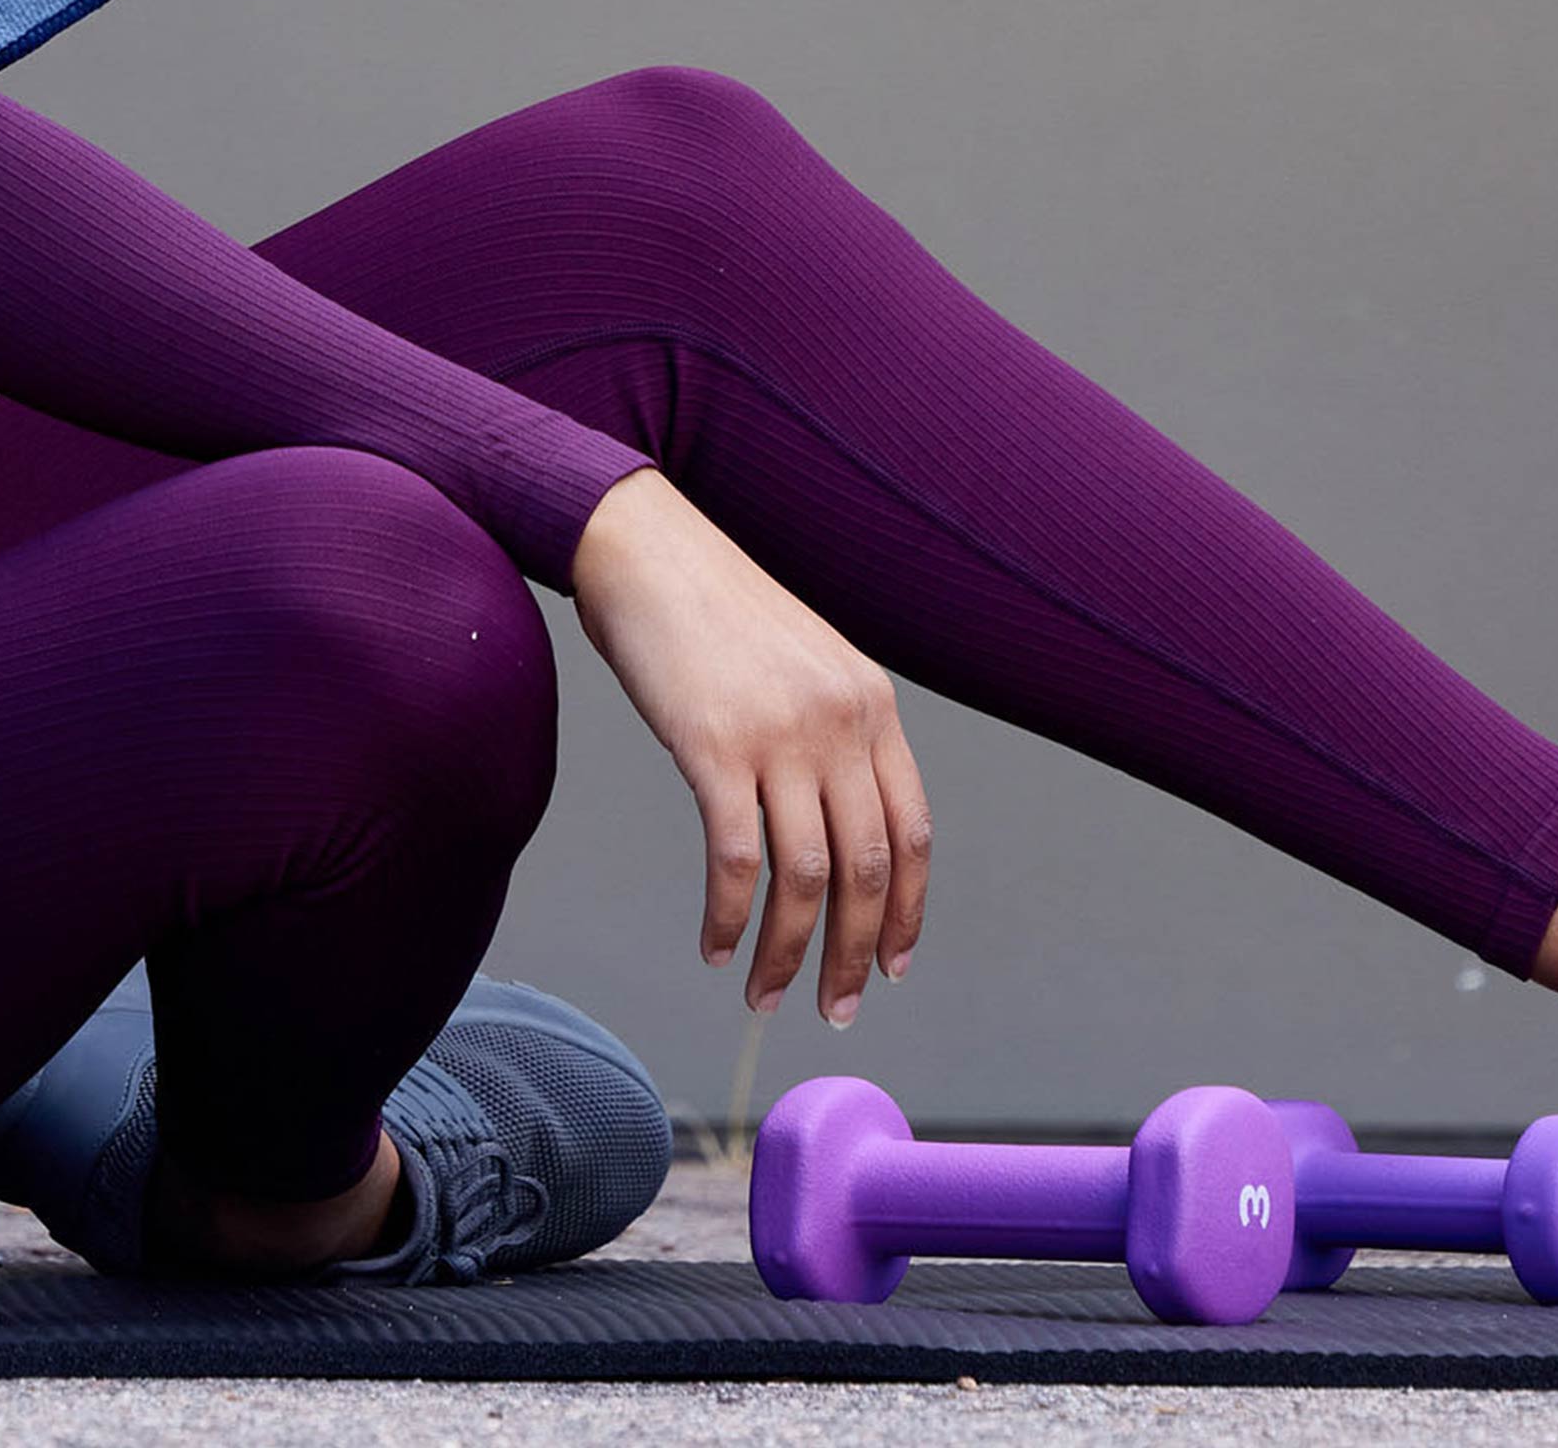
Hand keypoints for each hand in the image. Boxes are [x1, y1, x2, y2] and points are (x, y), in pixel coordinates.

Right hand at [571, 467, 931, 1023]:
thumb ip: (829, 733)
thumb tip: (831, 827)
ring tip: (765, 995)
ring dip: (788, 954)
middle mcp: (840, 722)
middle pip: (867, 869)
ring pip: (805, 879)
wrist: (644, 550)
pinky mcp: (714, 747)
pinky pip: (737, 860)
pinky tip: (713, 943)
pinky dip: (728, 916)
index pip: (913, 832)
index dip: (907, 911)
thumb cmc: (710, 607)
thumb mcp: (802, 662)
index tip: (890, 964)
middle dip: (852, 953)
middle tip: (834, 1007)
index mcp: (871, 704)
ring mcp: (780, 735)